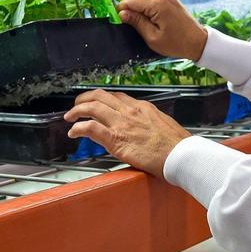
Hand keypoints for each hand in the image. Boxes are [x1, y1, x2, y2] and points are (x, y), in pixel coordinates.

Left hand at [64, 89, 190, 175]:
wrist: (180, 155)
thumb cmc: (176, 145)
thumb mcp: (164, 125)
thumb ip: (150, 123)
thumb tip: (145, 129)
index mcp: (142, 108)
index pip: (117, 97)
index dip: (103, 99)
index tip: (97, 103)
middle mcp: (130, 111)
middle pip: (101, 96)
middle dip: (85, 98)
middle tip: (77, 105)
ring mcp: (122, 124)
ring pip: (92, 108)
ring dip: (76, 110)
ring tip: (70, 116)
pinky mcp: (116, 139)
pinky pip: (90, 128)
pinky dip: (78, 128)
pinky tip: (73, 132)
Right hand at [116, 0, 207, 60]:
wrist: (198, 41)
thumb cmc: (176, 43)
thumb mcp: (152, 37)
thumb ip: (136, 23)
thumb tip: (121, 13)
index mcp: (157, 3)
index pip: (129, 0)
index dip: (121, 10)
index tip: (119, 22)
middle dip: (127, 6)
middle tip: (130, 22)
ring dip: (135, 4)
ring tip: (140, 20)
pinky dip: (143, 2)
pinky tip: (148, 16)